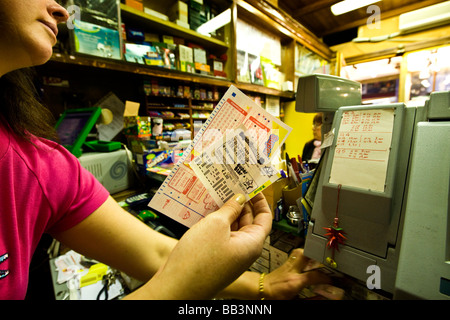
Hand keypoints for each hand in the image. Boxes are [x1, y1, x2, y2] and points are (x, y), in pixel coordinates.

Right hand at [145, 193, 272, 299]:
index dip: (260, 200)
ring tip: (219, 196)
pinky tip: (209, 212)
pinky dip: (219, 223)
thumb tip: (239, 199)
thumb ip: (230, 209)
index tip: (253, 187)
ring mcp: (231, 256)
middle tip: (233, 187)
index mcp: (252, 244)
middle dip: (242, 203)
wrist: (177, 287)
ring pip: (234, 229)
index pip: (265, 217)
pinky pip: (223, 236)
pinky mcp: (217, 259)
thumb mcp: (216, 225)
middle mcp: (244, 251)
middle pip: (250, 222)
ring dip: (229, 212)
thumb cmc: (198, 262)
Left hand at [263, 248, 330, 299]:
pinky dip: (303, 256)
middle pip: (305, 255)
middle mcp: (291, 270)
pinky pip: (295, 255)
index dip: (326, 278)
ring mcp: (288, 265)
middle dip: (317, 257)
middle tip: (325, 262)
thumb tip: (323, 296)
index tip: (331, 280)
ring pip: (300, 252)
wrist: (262, 290)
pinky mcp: (285, 263)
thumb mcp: (295, 300)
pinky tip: (307, 261)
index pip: (314, 275)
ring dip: (309, 254)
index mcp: (295, 282)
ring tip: (317, 260)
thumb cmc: (276, 296)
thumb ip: (311, 298)